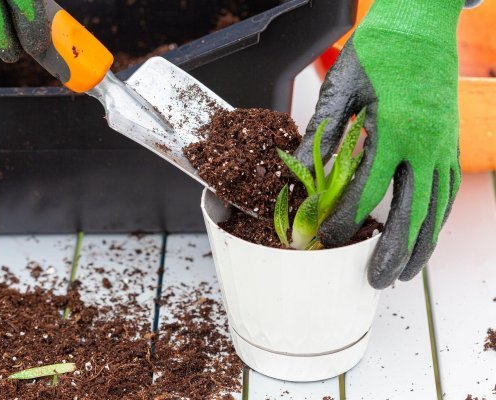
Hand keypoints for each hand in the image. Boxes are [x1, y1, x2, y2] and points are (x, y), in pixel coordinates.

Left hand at [295, 0, 465, 288]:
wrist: (423, 22)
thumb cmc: (379, 51)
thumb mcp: (343, 87)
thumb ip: (325, 133)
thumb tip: (299, 169)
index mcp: (395, 130)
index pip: (368, 191)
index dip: (346, 221)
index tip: (327, 242)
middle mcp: (426, 144)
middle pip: (412, 212)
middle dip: (393, 251)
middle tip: (377, 282)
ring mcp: (444, 145)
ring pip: (437, 208)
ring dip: (422, 245)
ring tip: (405, 274)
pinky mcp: (451, 142)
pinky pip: (447, 190)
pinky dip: (437, 218)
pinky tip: (426, 235)